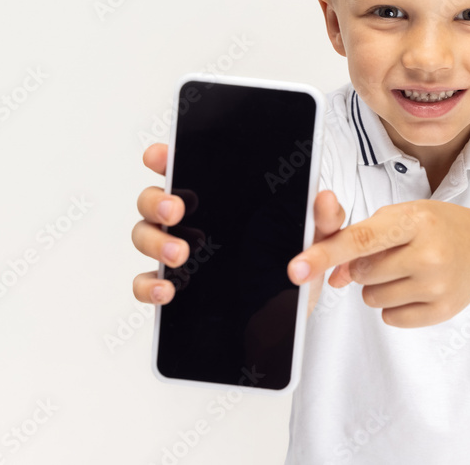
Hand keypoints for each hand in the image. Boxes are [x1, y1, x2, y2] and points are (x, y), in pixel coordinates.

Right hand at [132, 143, 345, 316]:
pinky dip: (149, 285)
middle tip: (176, 211)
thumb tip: (324, 197)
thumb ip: (324, 217)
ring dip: (155, 242)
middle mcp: (194, 218)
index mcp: (223, 195)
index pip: (185, 166)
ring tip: (180, 255)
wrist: (293, 311)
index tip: (159, 157)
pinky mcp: (177, 285)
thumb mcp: (318, 238)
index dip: (166, 157)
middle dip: (158, 201)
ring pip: (145, 236)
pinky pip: (146, 282)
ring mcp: (179, 250)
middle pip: (154, 199)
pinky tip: (168, 289)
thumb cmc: (299, 261)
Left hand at [286, 200, 469, 327]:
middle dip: (365, 265)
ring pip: (372, 298)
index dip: (324, 254)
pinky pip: (390, 317)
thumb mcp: (403, 218)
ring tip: (407, 269)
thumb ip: (362, 240)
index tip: (297, 269)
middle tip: (395, 252)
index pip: (359, 239)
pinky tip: (417, 287)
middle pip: (362, 273)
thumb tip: (334, 276)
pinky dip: (394, 305)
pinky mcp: (442, 310)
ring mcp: (437, 285)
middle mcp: (429, 253)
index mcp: (416, 220)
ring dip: (378, 286)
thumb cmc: (438, 226)